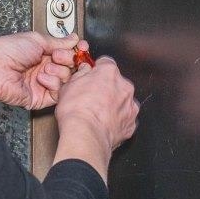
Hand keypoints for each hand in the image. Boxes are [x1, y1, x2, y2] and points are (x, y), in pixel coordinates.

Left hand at [0, 32, 84, 109]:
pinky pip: (58, 94)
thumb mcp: (37, 39)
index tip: (82, 47)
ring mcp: (42, 83)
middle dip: (67, 60)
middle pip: (70, 66)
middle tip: (56, 57)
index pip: (68, 52)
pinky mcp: (40, 97)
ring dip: (59, 72)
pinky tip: (43, 79)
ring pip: (66, 80)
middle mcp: (43, 67)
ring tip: (45, 68)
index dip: (76, 50)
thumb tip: (73, 38)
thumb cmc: (7, 51)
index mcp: (42, 52)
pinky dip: (54, 85)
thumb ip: (58, 41)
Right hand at [54, 57, 138, 174]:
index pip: (105, 63)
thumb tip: (84, 71)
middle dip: (106, 88)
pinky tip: (104, 124)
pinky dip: (117, 120)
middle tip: (91, 98)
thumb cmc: (76, 111)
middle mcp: (124, 86)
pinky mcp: (131, 123)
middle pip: (116, 82)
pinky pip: (125, 118)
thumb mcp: (68, 86)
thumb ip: (80, 75)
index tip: (91, 75)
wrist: (85, 135)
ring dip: (114, 104)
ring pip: (123, 100)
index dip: (96, 69)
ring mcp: (130, 106)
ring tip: (98, 114)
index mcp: (109, 73)